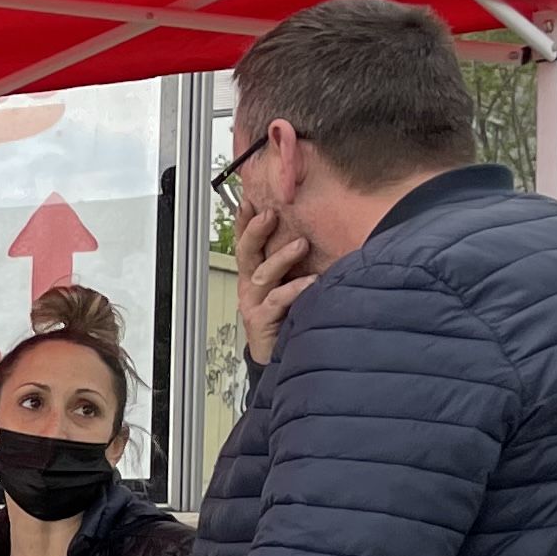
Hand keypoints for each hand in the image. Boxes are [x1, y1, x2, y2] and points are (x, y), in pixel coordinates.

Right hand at [235, 204, 317, 362]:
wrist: (276, 355)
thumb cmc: (284, 317)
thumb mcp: (285, 284)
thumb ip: (291, 263)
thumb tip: (310, 233)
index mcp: (253, 274)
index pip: (246, 242)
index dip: (245, 221)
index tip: (250, 199)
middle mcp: (250, 286)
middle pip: (246, 253)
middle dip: (255, 232)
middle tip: (270, 214)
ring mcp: (254, 303)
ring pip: (263, 274)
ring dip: (282, 257)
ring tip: (301, 244)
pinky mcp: (262, 320)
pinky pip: (277, 300)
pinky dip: (294, 289)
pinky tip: (312, 282)